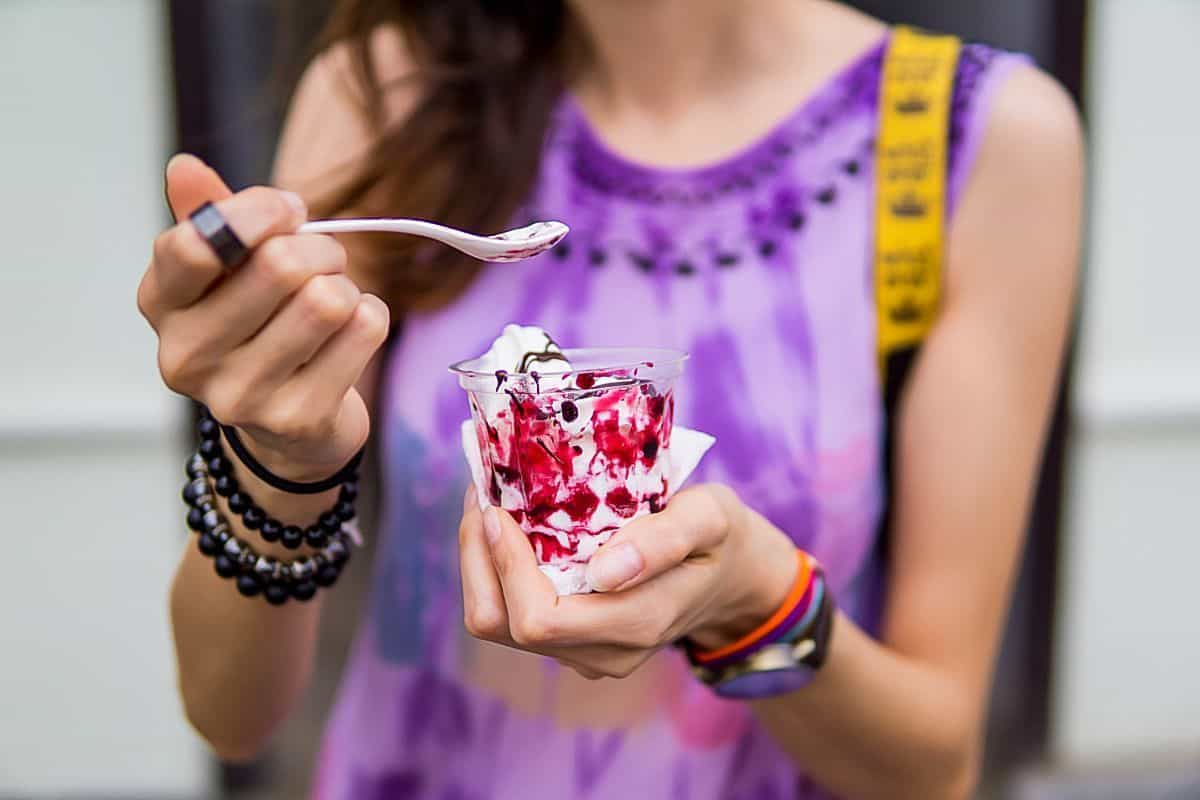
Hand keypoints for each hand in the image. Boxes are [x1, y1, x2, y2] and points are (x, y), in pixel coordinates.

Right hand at [137, 155, 388, 478]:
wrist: (290, 428)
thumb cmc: (259, 328)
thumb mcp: (226, 271)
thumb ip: (207, 217)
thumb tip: (184, 167)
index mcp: (161, 304)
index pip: (196, 243)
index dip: (258, 212)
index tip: (288, 211)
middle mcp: (187, 356)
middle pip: (279, 266)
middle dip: (319, 249)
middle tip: (324, 261)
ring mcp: (240, 395)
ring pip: (327, 299)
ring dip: (345, 286)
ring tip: (333, 302)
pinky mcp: (297, 418)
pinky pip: (363, 330)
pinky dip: (370, 317)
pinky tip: (349, 335)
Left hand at [457, 484, 796, 678]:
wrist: (732, 578)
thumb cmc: (720, 537)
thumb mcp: (710, 518)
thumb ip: (664, 540)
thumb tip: (602, 572)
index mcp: (637, 623)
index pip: (539, 618)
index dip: (506, 564)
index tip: (499, 506)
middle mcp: (603, 652)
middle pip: (502, 623)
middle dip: (479, 556)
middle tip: (480, 491)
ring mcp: (584, 654)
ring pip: (497, 622)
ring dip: (479, 562)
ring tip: (486, 502)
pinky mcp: (570, 642)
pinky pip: (510, 616)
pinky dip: (496, 570)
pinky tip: (508, 525)